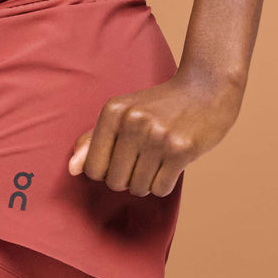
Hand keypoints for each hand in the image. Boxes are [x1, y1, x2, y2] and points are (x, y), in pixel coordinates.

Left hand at [67, 66, 243, 196]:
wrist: (206, 89)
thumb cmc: (160, 106)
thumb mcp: (123, 113)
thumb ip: (94, 140)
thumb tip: (71, 169)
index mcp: (113, 111)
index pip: (92, 167)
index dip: (105, 172)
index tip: (119, 160)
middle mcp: (132, 122)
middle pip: (115, 181)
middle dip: (127, 179)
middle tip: (142, 161)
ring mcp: (157, 136)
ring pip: (138, 187)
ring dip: (147, 183)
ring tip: (157, 161)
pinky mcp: (181, 149)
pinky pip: (161, 189)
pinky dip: (164, 184)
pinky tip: (171, 165)